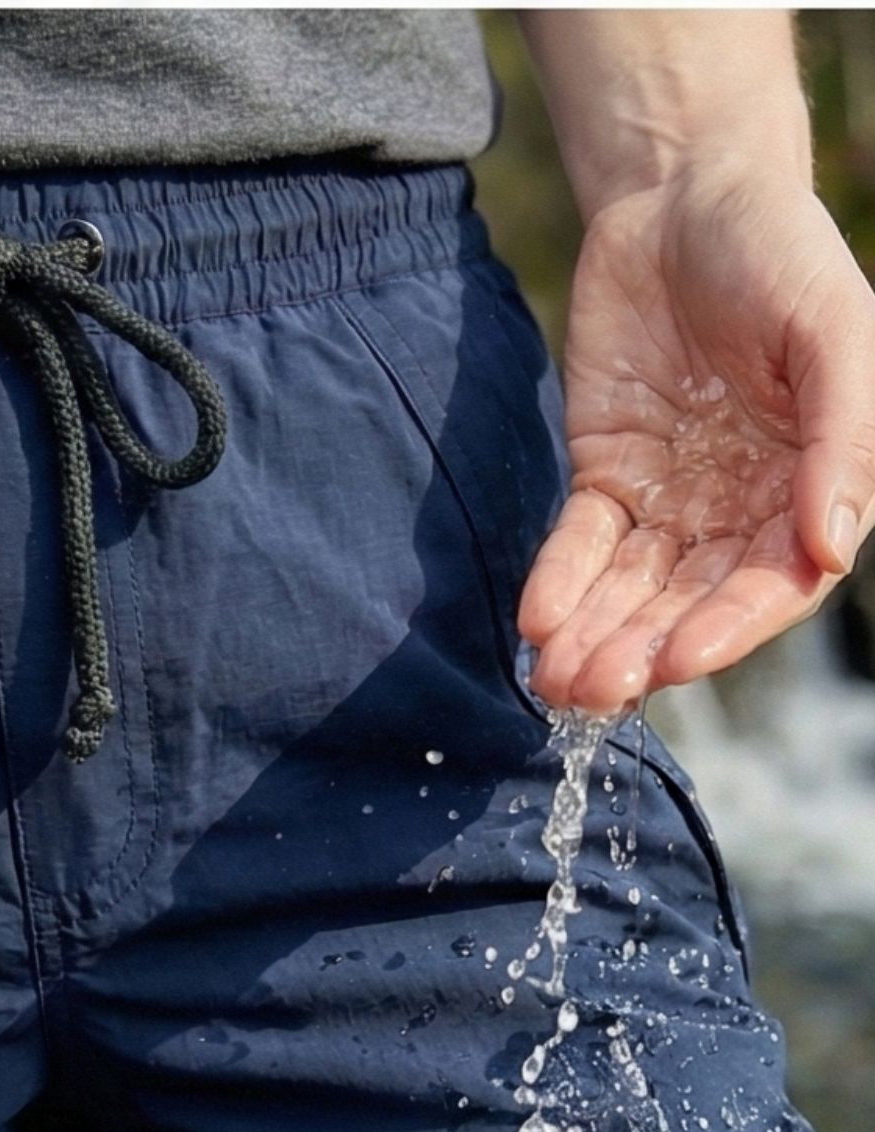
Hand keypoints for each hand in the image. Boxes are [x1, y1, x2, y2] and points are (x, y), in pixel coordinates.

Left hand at [518, 162, 874, 713]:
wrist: (683, 195)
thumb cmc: (778, 252)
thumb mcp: (830, 330)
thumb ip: (841, 437)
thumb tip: (835, 546)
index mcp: (807, 487)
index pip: (771, 585)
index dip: (727, 630)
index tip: (678, 662)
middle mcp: (741, 511)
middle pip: (690, 603)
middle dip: (641, 650)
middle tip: (592, 690)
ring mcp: (671, 500)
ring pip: (631, 590)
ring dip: (595, 636)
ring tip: (557, 682)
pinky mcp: (607, 477)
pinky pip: (580, 544)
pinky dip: (559, 583)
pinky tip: (536, 620)